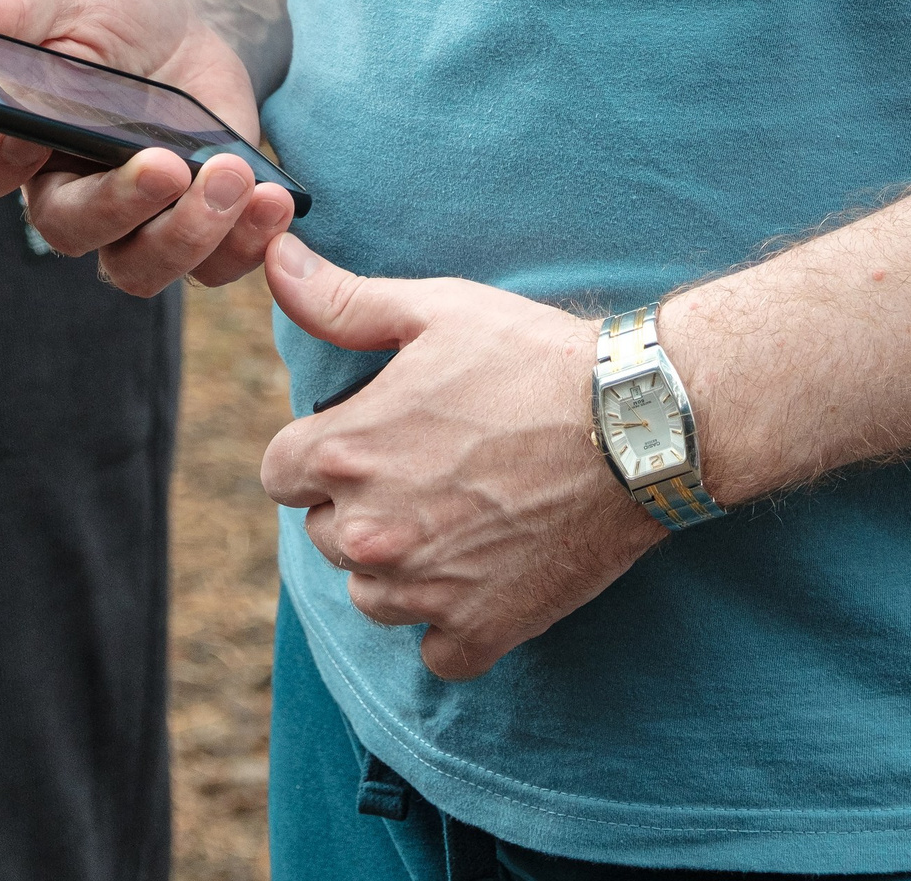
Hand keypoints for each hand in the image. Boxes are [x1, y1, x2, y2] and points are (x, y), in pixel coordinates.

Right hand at [0, 0, 295, 292]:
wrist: (190, 22)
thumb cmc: (106, 11)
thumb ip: (2, 10)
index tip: (28, 130)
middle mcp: (57, 194)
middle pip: (66, 232)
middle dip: (120, 204)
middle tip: (168, 164)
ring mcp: (129, 221)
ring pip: (139, 268)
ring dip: (190, 233)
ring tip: (234, 177)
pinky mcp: (195, 225)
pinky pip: (214, 266)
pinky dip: (247, 242)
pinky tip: (273, 199)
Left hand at [260, 233, 661, 679]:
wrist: (635, 423)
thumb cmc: (533, 356)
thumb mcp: (436, 311)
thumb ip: (341, 300)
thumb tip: (275, 261)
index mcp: (347, 452)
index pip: (280, 473)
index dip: (324, 450)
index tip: (375, 434)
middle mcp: (371, 532)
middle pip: (324, 534)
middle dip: (362, 502)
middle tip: (433, 464)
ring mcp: (424, 590)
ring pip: (371, 594)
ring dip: (400, 564)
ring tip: (461, 511)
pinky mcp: (479, 631)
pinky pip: (435, 649)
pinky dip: (453, 619)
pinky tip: (488, 567)